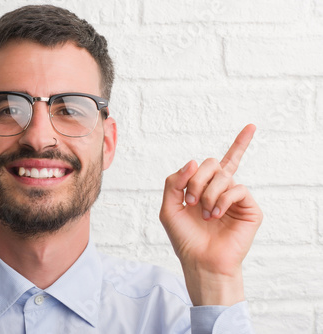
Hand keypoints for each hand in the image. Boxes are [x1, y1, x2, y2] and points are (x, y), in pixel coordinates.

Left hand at [159, 124, 262, 305]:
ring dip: (208, 194)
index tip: (252, 126)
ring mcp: (236, 198)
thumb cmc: (185, 237)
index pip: (219, 162)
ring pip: (224, 175)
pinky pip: (238, 189)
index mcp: (205, 188)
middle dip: (197, 180)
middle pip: (212, 163)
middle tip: (190, 201)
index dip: (240, 143)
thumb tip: (193, 162)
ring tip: (204, 214)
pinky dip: (222, 200)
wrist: (200, 261)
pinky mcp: (249, 208)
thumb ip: (175, 182)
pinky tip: (216, 215)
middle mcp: (222, 190)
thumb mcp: (169, 207)